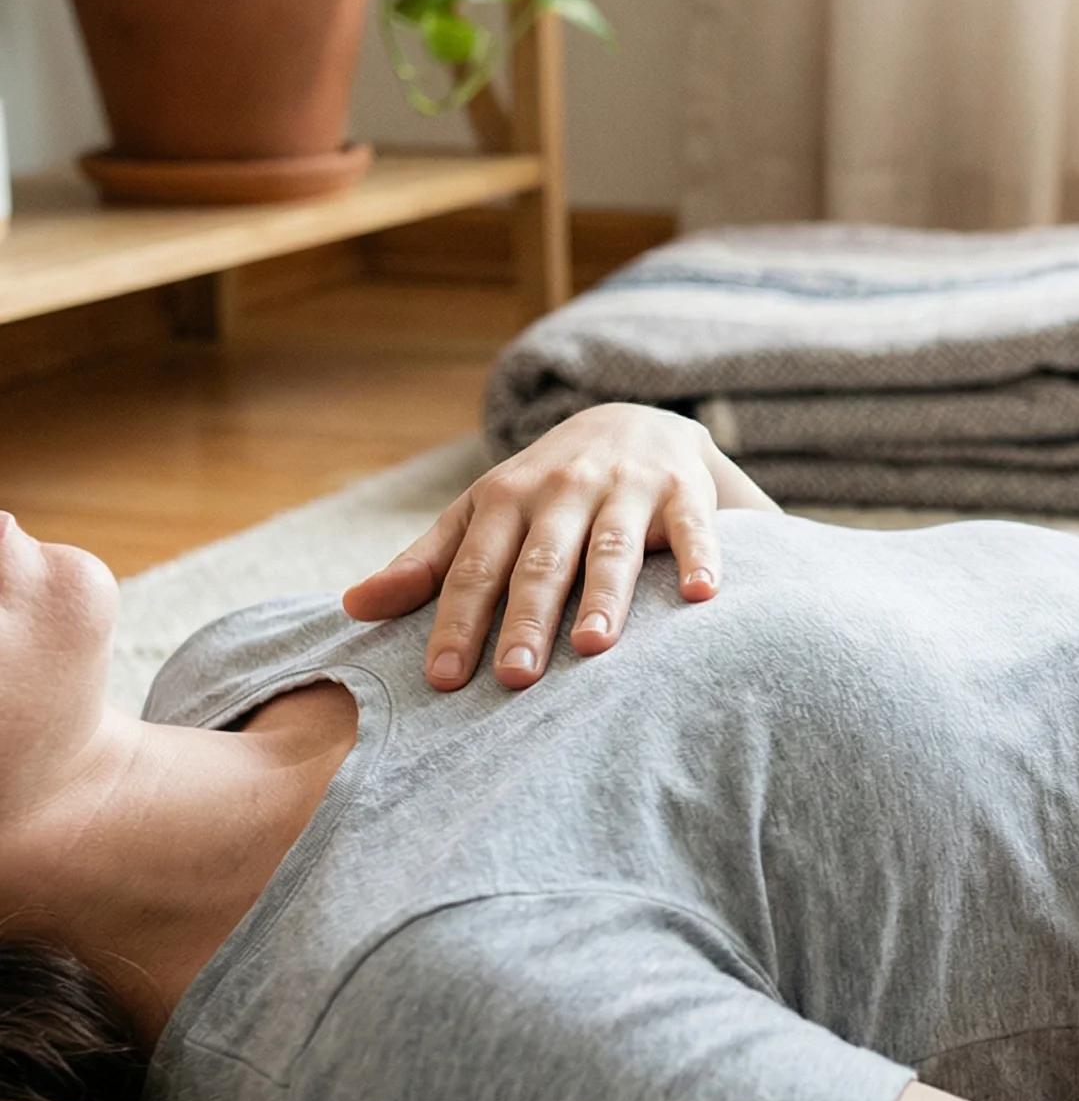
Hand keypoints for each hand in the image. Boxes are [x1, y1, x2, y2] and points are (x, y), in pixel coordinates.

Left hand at [342, 404, 779, 690]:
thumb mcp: (482, 513)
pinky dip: (700, 558)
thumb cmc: (544, 489)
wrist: (631, 420)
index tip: (443, 679)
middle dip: (525, 618)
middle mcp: (562, 490)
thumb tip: (353, 609)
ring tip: (593, 645)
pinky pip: (691, 528)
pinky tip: (703, 596)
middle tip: (515, 677)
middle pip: (540, 562)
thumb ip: (426, 563)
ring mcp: (624, 489)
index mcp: (504, 499)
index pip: (474, 568)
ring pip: (611, 547)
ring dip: (604, 596)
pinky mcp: (682, 492)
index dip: (457, 622)